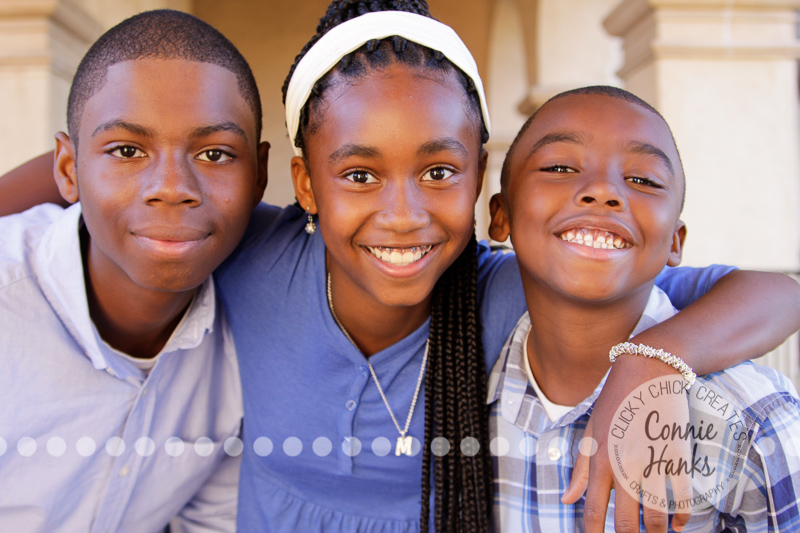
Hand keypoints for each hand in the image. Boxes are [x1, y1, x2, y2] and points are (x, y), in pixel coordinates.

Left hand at [561, 354, 692, 532]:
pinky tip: (676, 524)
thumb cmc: (615, 402)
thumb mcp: (591, 432)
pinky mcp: (677, 458)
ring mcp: (653, 464)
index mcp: (601, 460)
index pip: (594, 510)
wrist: (647, 371)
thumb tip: (566, 500)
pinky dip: (680, 518)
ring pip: (656, 519)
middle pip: (627, 523)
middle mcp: (626, 466)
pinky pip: (681, 500)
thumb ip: (581, 470)